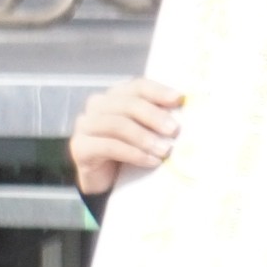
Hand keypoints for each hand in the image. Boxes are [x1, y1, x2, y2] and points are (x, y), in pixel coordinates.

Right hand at [68, 76, 183, 197]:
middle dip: (153, 116)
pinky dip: (133, 153)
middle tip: (174, 130)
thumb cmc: (132, 150)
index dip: (158, 91)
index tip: (179, 99)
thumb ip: (160, 120)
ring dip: (144, 137)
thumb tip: (186, 112)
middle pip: (127, 104)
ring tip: (165, 151)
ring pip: (116, 124)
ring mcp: (85, 125)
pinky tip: (150, 161)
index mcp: (116, 96)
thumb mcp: (148, 132)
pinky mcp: (80, 147)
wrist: (108, 180)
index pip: (137, 86)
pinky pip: (108, 146)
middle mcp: (97, 106)